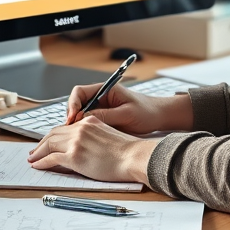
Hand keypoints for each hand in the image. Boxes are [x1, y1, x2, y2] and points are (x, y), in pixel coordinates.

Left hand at [28, 116, 155, 183]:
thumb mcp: (108, 135)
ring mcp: (76, 141)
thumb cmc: (127, 151)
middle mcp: (81, 128)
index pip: (65, 126)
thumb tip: (84, 147)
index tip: (47, 142)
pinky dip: (41, 162)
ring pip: (49, 144)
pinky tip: (37, 165)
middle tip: (34, 151)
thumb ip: (93, 136)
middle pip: (53, 133)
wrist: (133, 157)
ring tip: (32, 158)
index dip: (53, 135)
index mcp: (90, 121)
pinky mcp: (74, 156)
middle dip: (42, 143)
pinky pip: (51, 159)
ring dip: (38, 152)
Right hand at [65, 81, 192, 134]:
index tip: (72, 119)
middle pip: (76, 104)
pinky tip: (83, 140)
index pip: (79, 92)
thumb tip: (83, 119)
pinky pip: (88, 124)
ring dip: (76, 125)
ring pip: (81, 115)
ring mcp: (101, 109)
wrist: (160, 117)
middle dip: (71, 117)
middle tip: (70, 131)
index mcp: (105, 89)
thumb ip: (105, 115)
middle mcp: (101, 98)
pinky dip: (83, 131)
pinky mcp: (104, 120)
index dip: (72, 105)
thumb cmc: (147, 111)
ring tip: (75, 137)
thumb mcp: (126, 114)